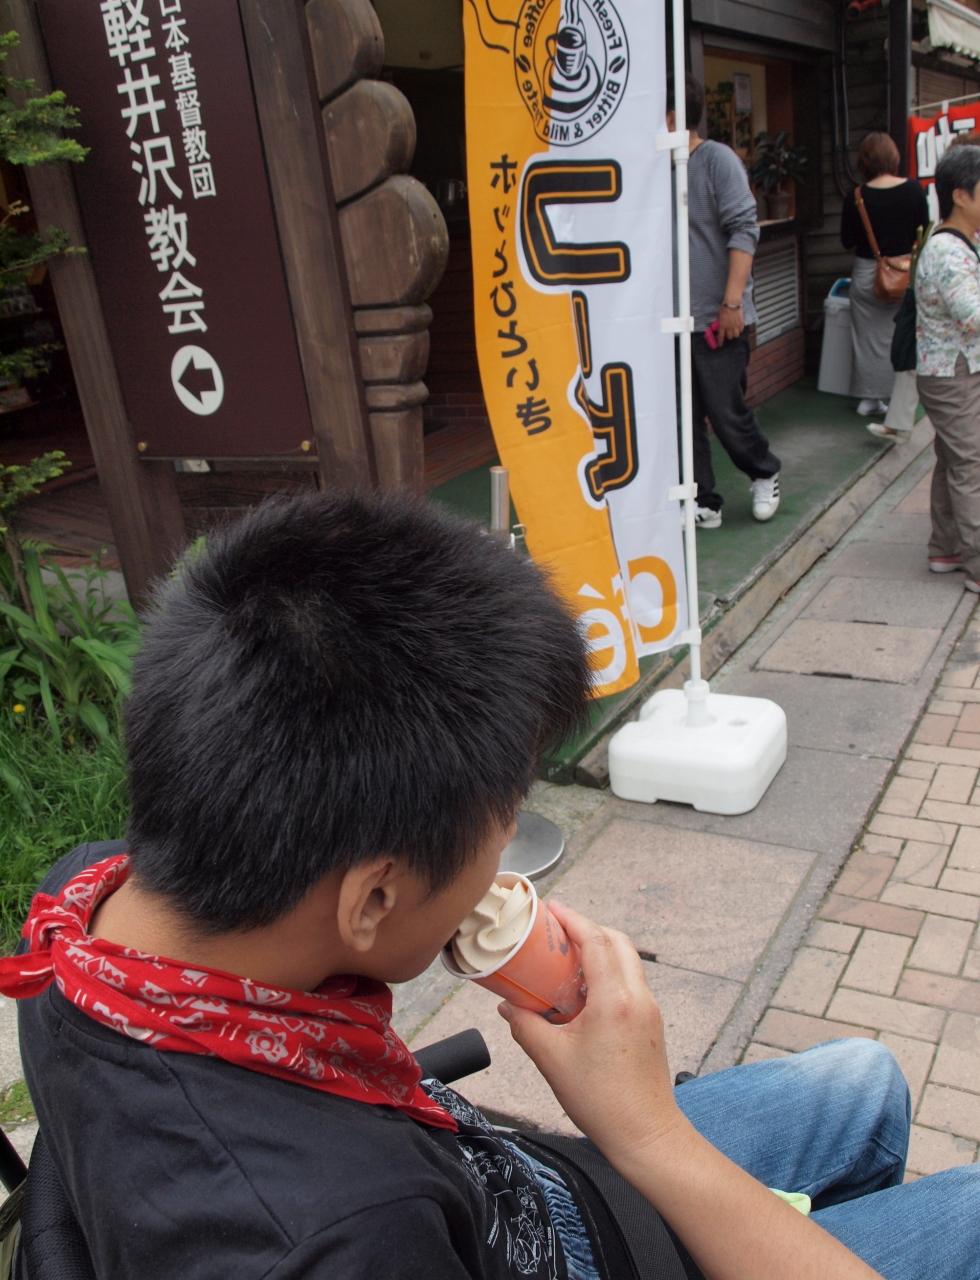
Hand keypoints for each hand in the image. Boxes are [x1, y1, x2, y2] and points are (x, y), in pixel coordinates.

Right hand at [498, 902, 685, 1163]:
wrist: (646, 1135)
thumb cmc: (601, 1101)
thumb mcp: (552, 1061)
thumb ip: (526, 1026)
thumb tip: (507, 1005)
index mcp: (615, 1000)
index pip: (596, 941)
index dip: (573, 919)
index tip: (552, 908)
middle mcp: (638, 997)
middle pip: (617, 942)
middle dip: (588, 928)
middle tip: (557, 930)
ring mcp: (649, 1010)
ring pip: (627, 961)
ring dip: (600, 950)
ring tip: (566, 958)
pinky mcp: (651, 1024)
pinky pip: (631, 982)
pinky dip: (609, 973)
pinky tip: (583, 992)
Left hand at [716, 305, 743, 344]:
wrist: (732, 302)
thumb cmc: (724, 307)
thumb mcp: (719, 315)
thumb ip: (719, 322)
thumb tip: (719, 326)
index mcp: (722, 325)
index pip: (721, 337)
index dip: (720, 342)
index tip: (720, 345)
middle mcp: (729, 327)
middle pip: (730, 337)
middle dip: (728, 337)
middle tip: (728, 334)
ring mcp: (736, 325)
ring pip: (736, 335)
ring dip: (734, 334)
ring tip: (734, 332)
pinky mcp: (741, 322)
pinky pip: (741, 330)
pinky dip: (740, 330)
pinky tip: (738, 328)